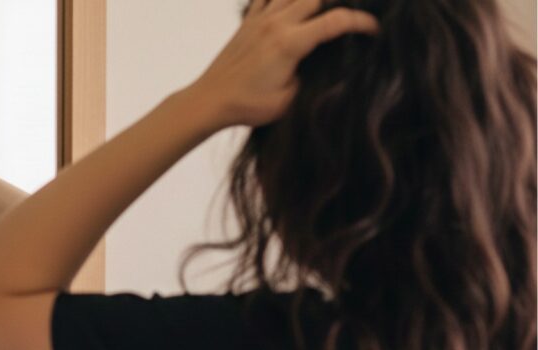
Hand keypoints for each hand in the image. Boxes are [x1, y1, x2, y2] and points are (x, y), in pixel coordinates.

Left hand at [192, 0, 379, 127]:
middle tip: (350, 15)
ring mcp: (260, 18)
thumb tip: (322, 66)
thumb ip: (309, 78)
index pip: (336, 21)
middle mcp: (276, 23)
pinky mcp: (247, 21)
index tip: (374, 30)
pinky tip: (291, 3)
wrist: (210, 101)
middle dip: (339, 3)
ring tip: (324, 8)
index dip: (361, 23)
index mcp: (290, 43)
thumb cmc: (247, 105)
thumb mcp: (288, 101)